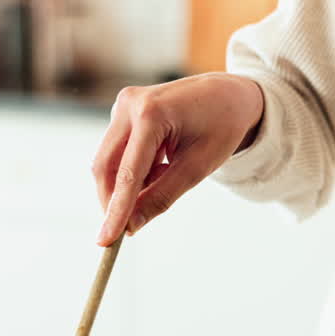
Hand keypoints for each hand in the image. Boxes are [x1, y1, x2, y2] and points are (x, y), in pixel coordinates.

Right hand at [92, 73, 264, 245]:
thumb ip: (162, 196)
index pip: (127, 173)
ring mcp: (123, 105)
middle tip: (129, 227)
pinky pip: (119, 152)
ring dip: (132, 182)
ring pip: (110, 161)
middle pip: (106, 166)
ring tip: (168, 172)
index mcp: (152, 113)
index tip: (106, 242)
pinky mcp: (123, 111)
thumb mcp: (198, 167)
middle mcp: (130, 104)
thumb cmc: (221, 127)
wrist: (229, 93)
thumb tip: (131, 226)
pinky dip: (136, 168)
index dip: (115, 210)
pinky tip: (163, 161)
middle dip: (115, 199)